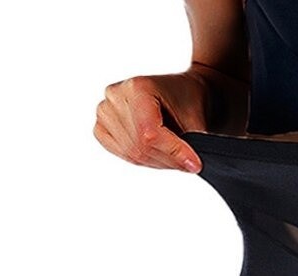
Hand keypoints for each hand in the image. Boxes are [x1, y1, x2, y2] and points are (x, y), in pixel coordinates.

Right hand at [93, 67, 217, 172]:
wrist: (180, 93)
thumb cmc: (187, 102)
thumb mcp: (194, 121)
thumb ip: (189, 144)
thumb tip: (190, 166)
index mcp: (137, 87)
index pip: (150, 133)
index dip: (173, 153)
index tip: (194, 164)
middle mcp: (115, 95)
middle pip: (140, 146)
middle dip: (168, 161)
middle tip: (188, 163)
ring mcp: (105, 110)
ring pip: (132, 153)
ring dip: (158, 162)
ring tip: (174, 156)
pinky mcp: (102, 126)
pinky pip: (121, 153)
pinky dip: (142, 159)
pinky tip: (157, 152)